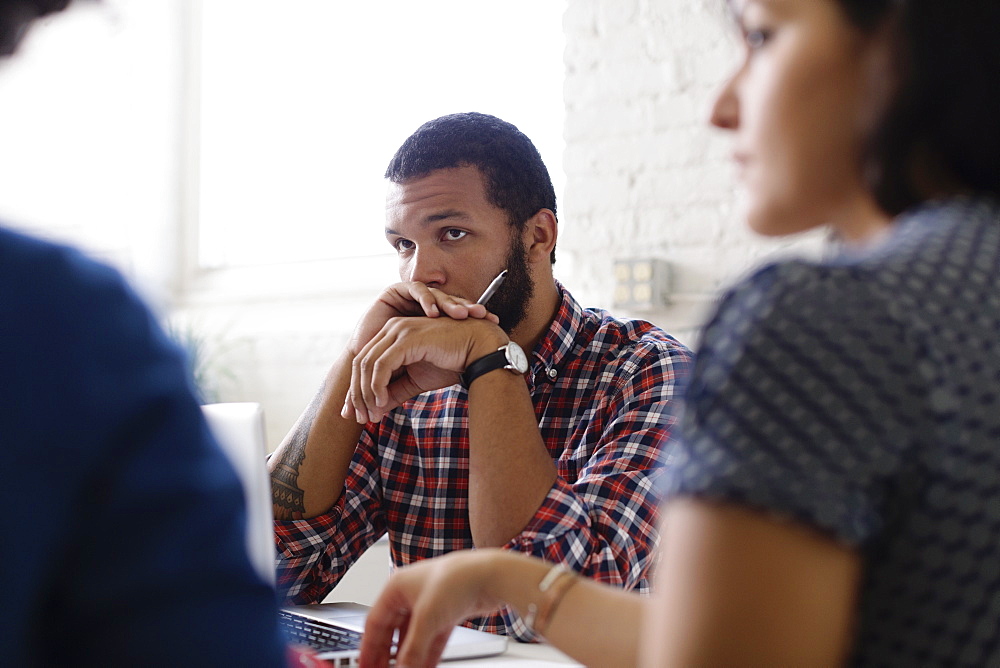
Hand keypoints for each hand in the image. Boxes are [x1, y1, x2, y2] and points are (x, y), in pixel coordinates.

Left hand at [343, 316, 507, 422]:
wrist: (478, 350)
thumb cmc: (451, 362)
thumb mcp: (416, 382)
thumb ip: (394, 392)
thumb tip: (375, 411)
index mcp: (392, 335)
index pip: (365, 362)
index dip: (358, 390)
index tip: (360, 414)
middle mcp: (392, 328)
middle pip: (360, 362)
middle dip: (357, 394)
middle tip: (360, 419)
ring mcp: (399, 331)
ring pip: (368, 364)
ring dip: (365, 393)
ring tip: (371, 415)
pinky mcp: (407, 338)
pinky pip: (382, 365)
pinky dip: (377, 385)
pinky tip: (381, 402)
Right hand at [349, 282, 497, 355]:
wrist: (360, 363)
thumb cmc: (390, 367)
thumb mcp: (422, 368)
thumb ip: (445, 363)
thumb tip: (475, 376)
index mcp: (432, 320)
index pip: (458, 314)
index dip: (474, 316)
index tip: (494, 322)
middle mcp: (422, 306)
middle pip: (450, 302)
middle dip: (466, 307)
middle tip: (482, 314)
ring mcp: (410, 297)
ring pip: (435, 294)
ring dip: (449, 303)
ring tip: (462, 313)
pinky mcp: (396, 290)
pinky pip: (415, 289)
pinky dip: (425, 300)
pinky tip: (434, 312)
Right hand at [359, 550, 505, 667]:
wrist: (491, 575)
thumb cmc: (457, 579)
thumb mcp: (427, 618)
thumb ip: (412, 649)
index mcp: (396, 587)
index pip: (375, 623)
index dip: (369, 647)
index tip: (365, 665)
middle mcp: (410, 594)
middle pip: (392, 632)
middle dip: (388, 655)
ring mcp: (429, 604)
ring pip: (412, 637)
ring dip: (408, 657)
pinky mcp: (446, 613)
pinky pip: (431, 639)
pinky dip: (426, 654)